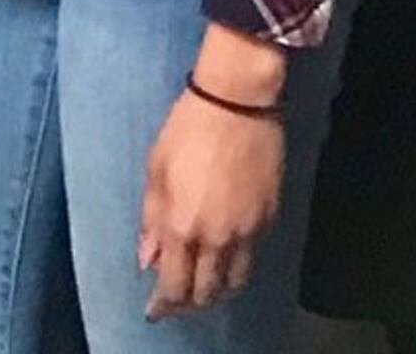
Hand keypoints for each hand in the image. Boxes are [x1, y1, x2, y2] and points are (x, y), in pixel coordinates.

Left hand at [138, 30, 285, 319]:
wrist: (237, 103)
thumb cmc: (187, 130)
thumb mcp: (156, 171)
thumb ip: (151, 221)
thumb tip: (146, 258)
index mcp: (182, 226)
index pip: (174, 286)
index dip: (164, 306)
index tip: (155, 312)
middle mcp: (217, 237)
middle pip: (206, 292)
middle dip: (190, 303)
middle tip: (178, 301)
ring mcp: (248, 229)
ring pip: (234, 280)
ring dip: (217, 290)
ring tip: (203, 285)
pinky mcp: (269, 216)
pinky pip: (251, 254)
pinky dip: (236, 264)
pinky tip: (224, 255)